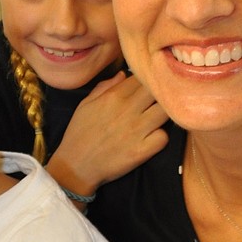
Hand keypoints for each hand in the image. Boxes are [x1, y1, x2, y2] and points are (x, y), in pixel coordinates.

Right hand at [46, 72, 167, 196]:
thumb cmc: (79, 134)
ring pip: (165, 112)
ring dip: (164, 114)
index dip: (147, 80)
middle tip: (157, 101)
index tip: (146, 86)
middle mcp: (128, 110)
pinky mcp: (142, 151)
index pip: (141, 78)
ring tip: (157, 119)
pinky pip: (163, 137)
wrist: (76, 166)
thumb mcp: (86, 104)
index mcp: (113, 97)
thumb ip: (105, 87)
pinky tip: (152, 138)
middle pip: (158, 91)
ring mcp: (137, 131)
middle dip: (160, 93)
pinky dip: (161, 137)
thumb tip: (124, 74)